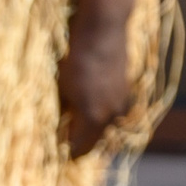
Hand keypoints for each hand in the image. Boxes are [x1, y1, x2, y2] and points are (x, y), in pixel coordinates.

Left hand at [57, 6, 135, 157]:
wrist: (103, 31)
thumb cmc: (76, 59)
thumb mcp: (64, 88)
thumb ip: (66, 113)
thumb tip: (63, 131)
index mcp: (93, 118)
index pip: (80, 147)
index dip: (68, 152)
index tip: (58, 154)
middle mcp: (112, 115)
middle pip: (97, 141)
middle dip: (83, 144)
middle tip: (69, 145)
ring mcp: (122, 103)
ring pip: (108, 126)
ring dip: (95, 129)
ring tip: (81, 127)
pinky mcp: (127, 90)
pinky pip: (115, 112)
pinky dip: (105, 114)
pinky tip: (95, 108)